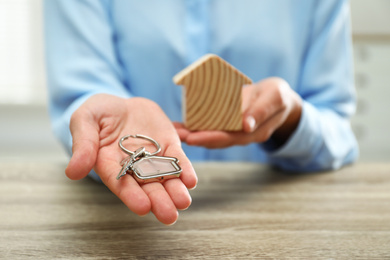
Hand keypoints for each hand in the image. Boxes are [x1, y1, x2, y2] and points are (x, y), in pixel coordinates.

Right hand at [65, 94, 196, 224]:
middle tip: (169, 216)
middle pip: (146, 187)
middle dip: (158, 201)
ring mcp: (153, 157)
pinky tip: (190, 181)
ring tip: (183, 202)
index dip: (131, 196)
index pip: (121, 184)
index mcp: (110, 164)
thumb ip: (82, 144)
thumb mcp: (84, 121)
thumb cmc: (98, 113)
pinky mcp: (169, 146)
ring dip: (175, 191)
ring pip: (165, 178)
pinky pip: (178, 160)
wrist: (121, 103)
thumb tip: (73, 172)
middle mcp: (133, 167)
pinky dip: (185, 170)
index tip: (142, 208)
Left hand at [175, 77, 301, 147]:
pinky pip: (211, 127)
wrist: (279, 99)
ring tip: (174, 130)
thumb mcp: (275, 98)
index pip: (230, 138)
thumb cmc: (278, 96)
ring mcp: (234, 131)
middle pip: (216, 140)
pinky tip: (180, 124)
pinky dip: (195, 126)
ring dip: (192, 134)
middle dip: (195, 138)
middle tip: (176, 135)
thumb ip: (262, 110)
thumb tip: (246, 125)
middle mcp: (241, 136)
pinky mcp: (228, 125)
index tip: (192, 138)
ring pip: (211, 135)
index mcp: (254, 132)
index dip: (210, 138)